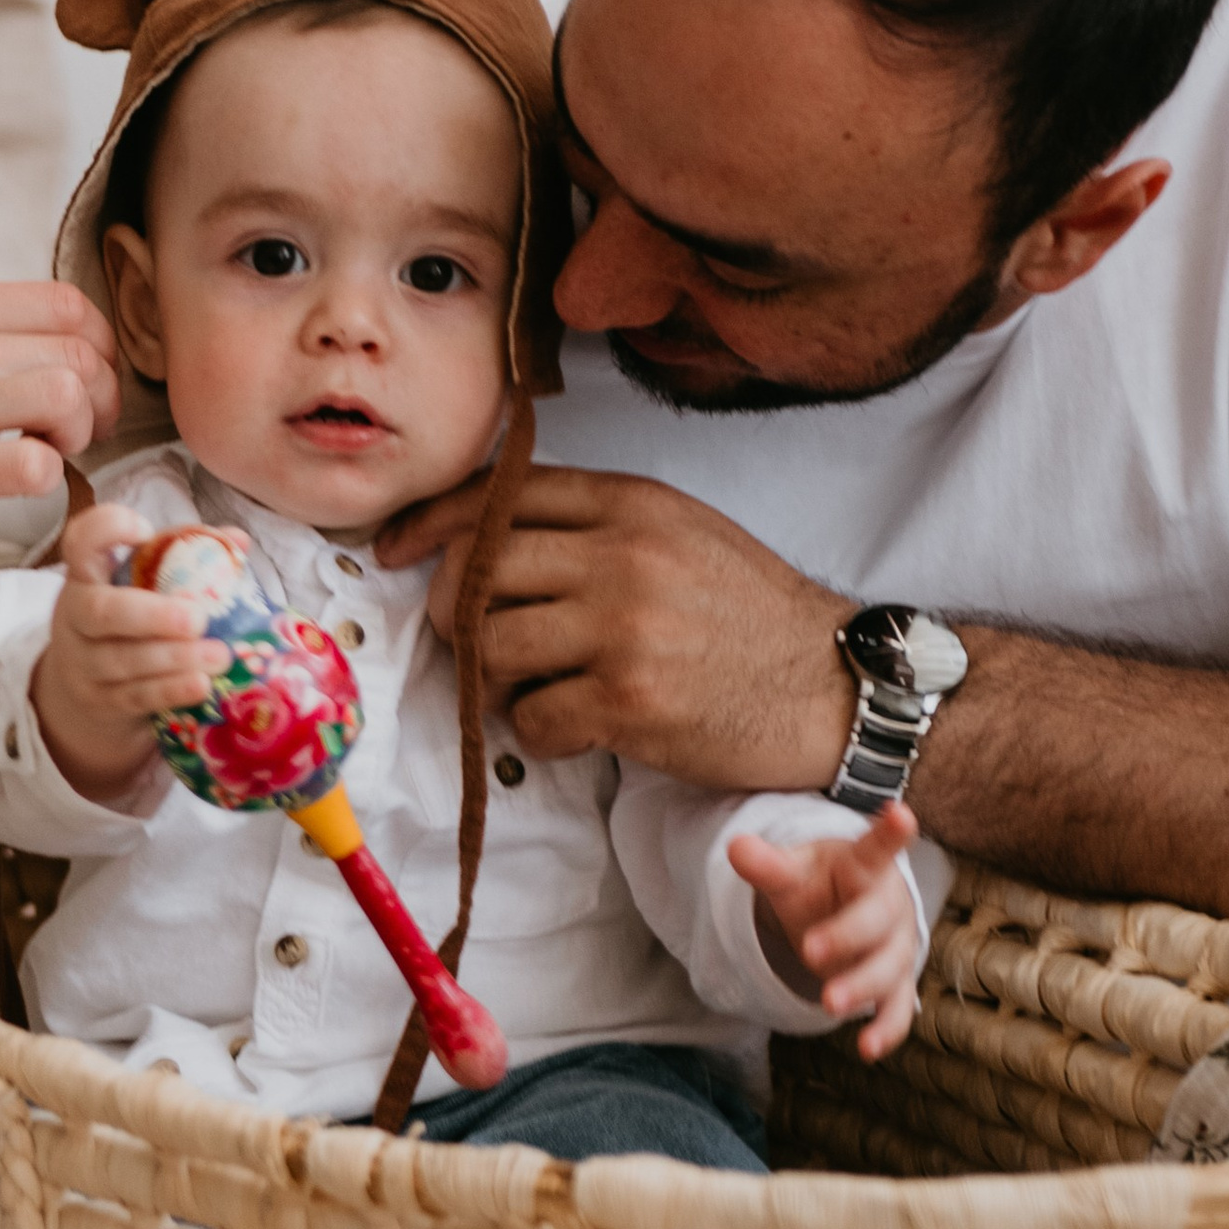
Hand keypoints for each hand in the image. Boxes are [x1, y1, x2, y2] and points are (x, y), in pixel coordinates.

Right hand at [0, 282, 119, 560]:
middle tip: (81, 432)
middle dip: (100, 398)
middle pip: (77, 352)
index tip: (87, 383)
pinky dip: (48, 479)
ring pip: (68, 398)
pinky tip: (18, 485)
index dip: (98, 348)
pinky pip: (37, 466)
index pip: (65, 303)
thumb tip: (55, 348)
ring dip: (78, 434)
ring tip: (50, 454)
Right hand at [30, 503, 234, 801]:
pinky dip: (170, 690)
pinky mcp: (101, 702)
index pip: (80, 541)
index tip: (144, 531)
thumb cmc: (129, 624)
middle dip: (152, 616)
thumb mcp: (144, 588)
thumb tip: (238, 540)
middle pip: (102, 612)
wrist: (88, 692)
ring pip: (122, 660)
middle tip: (199, 619)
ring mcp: (83, 663)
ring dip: (174, 658)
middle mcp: (76, 617)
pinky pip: (135, 696)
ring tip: (220, 655)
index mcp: (87, 575)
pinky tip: (201, 685)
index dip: (106, 531)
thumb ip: (185, 560)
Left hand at [378, 462, 858, 790]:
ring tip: (530, 687)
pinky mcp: (629, 702)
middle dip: (451, 611)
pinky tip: (574, 728)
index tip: (393, 549)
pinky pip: (530, 717)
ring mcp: (623, 629)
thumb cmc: (750, 614)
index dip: (429, 521)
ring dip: (491, 677)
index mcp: (631, 503)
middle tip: (473, 640)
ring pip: (489, 644)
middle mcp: (622, 556)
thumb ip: (594, 523)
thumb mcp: (681, 532)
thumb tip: (486, 538)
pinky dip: (537, 732)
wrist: (834, 685)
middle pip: (475, 570)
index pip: (497, 495)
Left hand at [727, 800, 924, 1059]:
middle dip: (847, 936)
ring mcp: (896, 946)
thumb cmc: (820, 885)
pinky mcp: (895, 983)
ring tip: (829, 1004)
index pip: (877, 848)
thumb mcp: (791, 872)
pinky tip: (867, 1049)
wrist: (845, 911)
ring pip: (888, 968)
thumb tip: (735, 847)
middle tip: (810, 950)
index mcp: (865, 867)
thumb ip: (767, 865)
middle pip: (876, 920)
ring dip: (861, 986)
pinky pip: (896, 1008)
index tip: (901, 814)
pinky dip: (885, 1029)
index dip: (890, 834)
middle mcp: (889, 906)